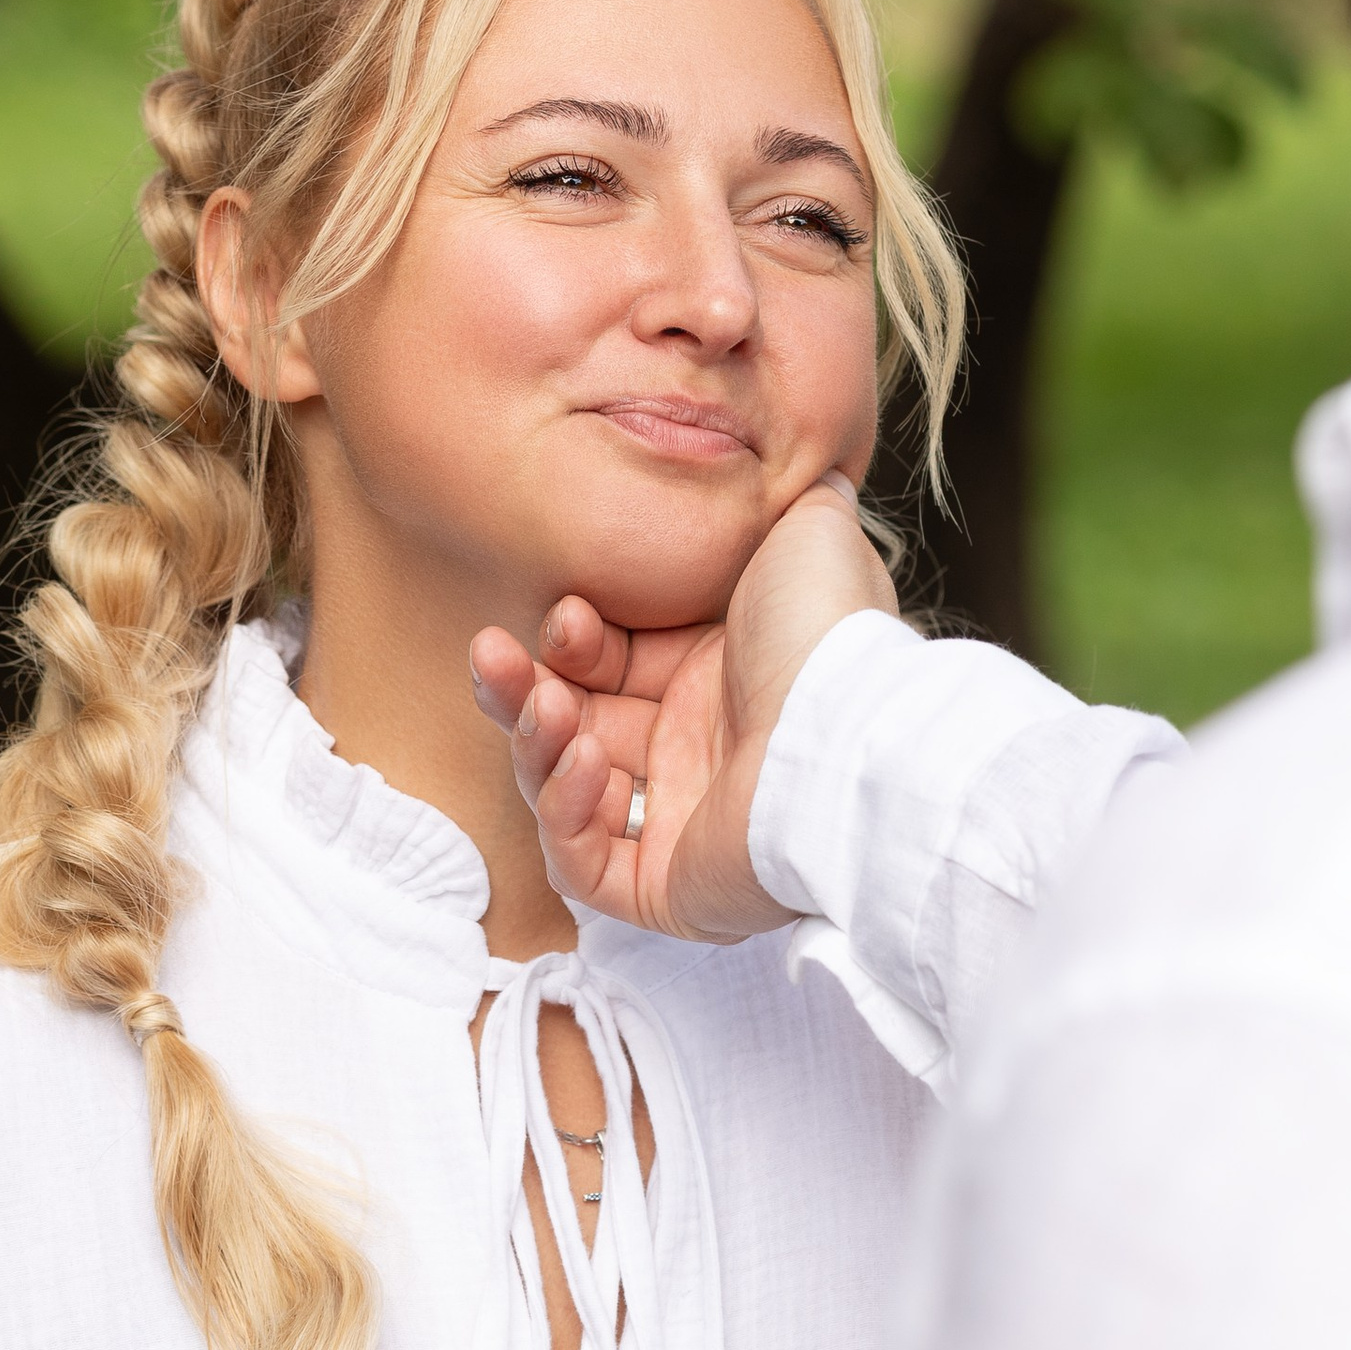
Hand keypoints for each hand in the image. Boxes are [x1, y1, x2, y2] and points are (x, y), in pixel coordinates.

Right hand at [469, 476, 897, 941]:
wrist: (853, 734)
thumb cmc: (831, 635)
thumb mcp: (808, 531)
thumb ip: (790, 495)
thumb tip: (809, 462)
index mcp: (720, 675)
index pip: (610, 664)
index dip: (570, 640)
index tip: (569, 611)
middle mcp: (697, 749)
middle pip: (573, 723)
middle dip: (523, 688)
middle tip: (498, 655)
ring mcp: (681, 821)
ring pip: (564, 791)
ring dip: (534, 744)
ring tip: (545, 707)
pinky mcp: (669, 887)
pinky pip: (583, 865)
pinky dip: (562, 815)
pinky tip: (581, 761)